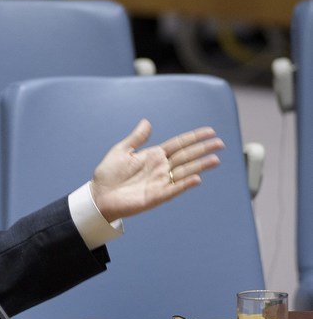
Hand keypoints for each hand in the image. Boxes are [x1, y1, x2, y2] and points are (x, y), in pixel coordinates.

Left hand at [91, 119, 223, 221]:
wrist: (98, 195)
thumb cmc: (108, 174)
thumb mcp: (121, 151)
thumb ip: (136, 138)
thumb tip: (147, 122)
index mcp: (153, 156)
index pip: (178, 144)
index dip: (194, 138)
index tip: (210, 131)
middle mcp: (160, 168)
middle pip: (186, 156)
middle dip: (202, 150)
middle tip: (220, 143)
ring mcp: (160, 182)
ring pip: (184, 172)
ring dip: (200, 166)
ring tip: (215, 159)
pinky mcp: (156, 196)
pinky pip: (174, 189)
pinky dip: (184, 184)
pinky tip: (197, 178)